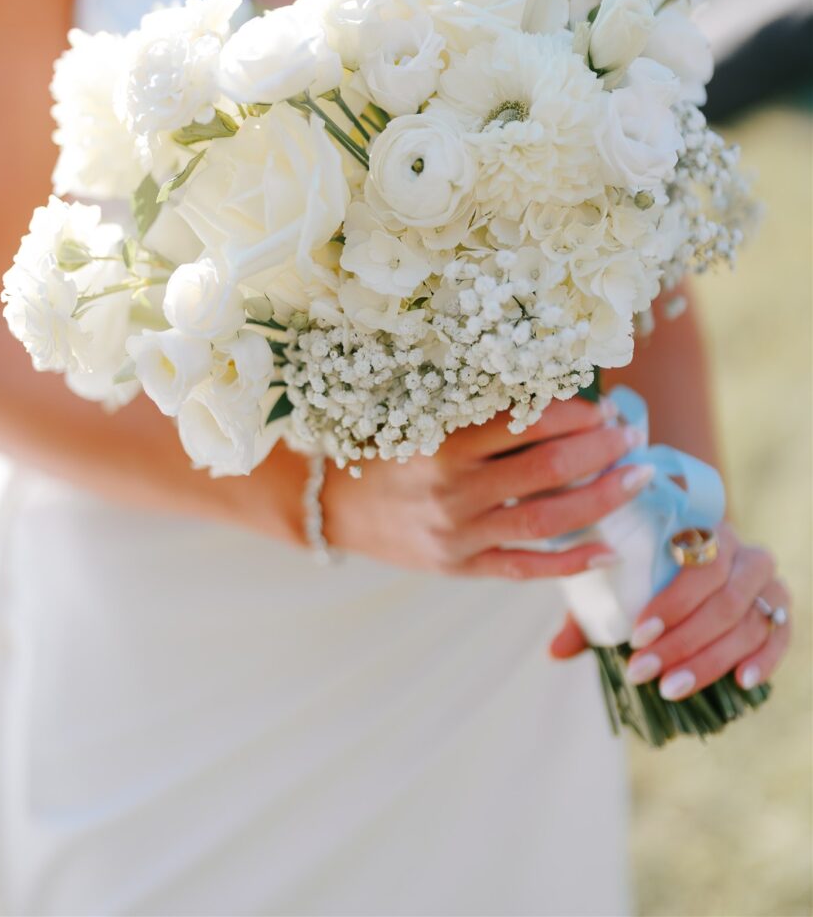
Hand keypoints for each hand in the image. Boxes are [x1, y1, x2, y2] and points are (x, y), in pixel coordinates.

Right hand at [322, 396, 651, 577]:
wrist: (330, 506)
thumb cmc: (381, 451)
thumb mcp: (421, 420)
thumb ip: (478, 415)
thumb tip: (551, 398)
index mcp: (446, 444)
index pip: (529, 424)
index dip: (577, 414)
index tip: (604, 407)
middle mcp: (455, 491)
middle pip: (550, 469)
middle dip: (602, 450)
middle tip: (632, 436)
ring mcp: (460, 535)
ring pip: (548, 520)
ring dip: (601, 498)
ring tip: (637, 480)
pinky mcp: (460, 567)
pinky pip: (525, 569)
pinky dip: (570, 563)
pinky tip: (608, 550)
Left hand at [550, 524, 791, 694]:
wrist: (697, 555)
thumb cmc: (648, 569)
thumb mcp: (619, 580)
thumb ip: (592, 611)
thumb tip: (554, 653)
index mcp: (702, 528)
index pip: (695, 562)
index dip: (671, 603)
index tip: (636, 635)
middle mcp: (741, 550)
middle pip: (723, 598)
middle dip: (682, 641)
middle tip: (642, 671)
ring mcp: (766, 580)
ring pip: (748, 622)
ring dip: (709, 660)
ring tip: (670, 689)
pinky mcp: (780, 608)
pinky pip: (780, 633)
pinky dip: (765, 658)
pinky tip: (741, 682)